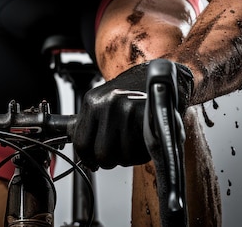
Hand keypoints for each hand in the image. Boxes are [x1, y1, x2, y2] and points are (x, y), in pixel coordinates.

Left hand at [73, 60, 192, 168]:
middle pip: (102, 154)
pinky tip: (144, 140)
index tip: (94, 162)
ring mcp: (126, 109)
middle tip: (118, 151)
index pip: (81, 143)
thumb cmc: (130, 96)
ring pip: (122, 157)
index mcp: (92, 101)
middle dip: (111, 160)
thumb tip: (82, 153)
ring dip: (129, 156)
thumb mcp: (104, 104)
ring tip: (133, 140)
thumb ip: (91, 126)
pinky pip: (140, 152)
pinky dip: (142, 153)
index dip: (88, 158)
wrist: (159, 79)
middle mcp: (107, 103)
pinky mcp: (146, 117)